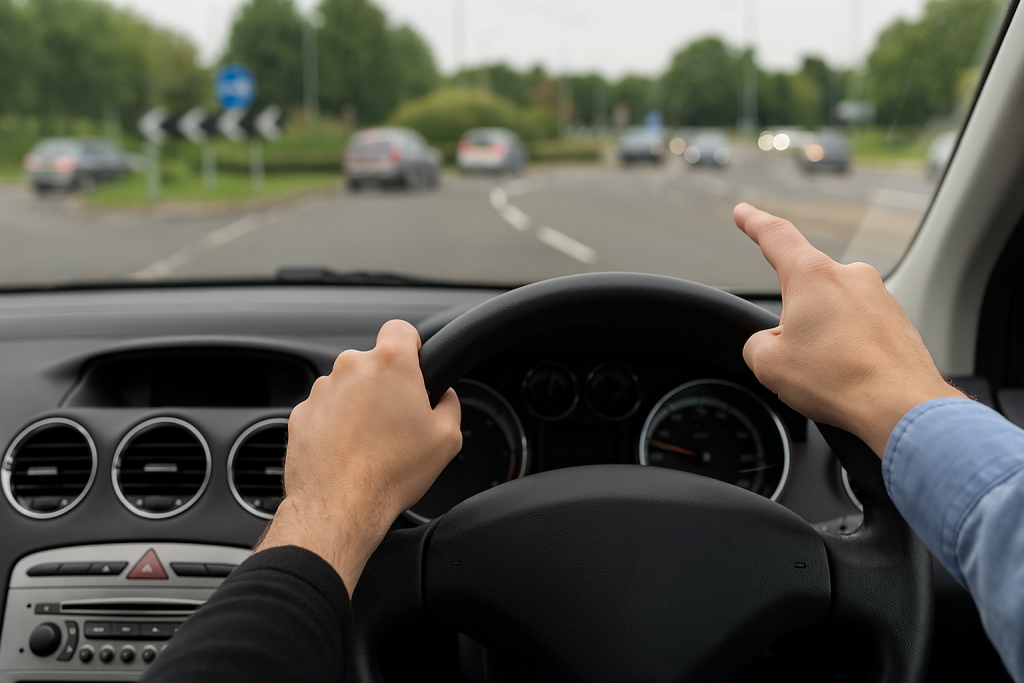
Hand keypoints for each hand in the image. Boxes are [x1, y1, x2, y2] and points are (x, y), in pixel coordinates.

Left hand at [255, 320, 461, 593]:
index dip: (412, 346)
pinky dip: (337, 425)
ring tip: (372, 443)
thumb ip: (449, 404)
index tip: (415, 366)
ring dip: (360, 405)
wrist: (339, 507)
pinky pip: (327, 410)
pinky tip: (350, 452)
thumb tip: (442, 397)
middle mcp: (351, 367)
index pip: (401, 328)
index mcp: (391, 364)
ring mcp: (322, 390)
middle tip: (399, 420)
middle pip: (374, 363)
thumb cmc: (391, 472)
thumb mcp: (447, 438)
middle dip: (386, 385)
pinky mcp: (302, 414)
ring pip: (348, 386)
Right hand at [733, 203, 963, 456]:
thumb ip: (757, 344)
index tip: (745, 213)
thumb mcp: (768, 364)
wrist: (901, 408)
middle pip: (805, 290)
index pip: (776, 236)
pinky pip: (860, 331)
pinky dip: (849, 351)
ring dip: (824, 340)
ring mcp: (879, 297)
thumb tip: (771, 344)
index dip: (754, 222)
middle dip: (795, 323)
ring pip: (833, 314)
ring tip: (830, 376)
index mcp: (812, 276)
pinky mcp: (898, 321)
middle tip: (799, 361)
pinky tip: (851, 378)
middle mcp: (850, 277)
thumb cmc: (838, 381)